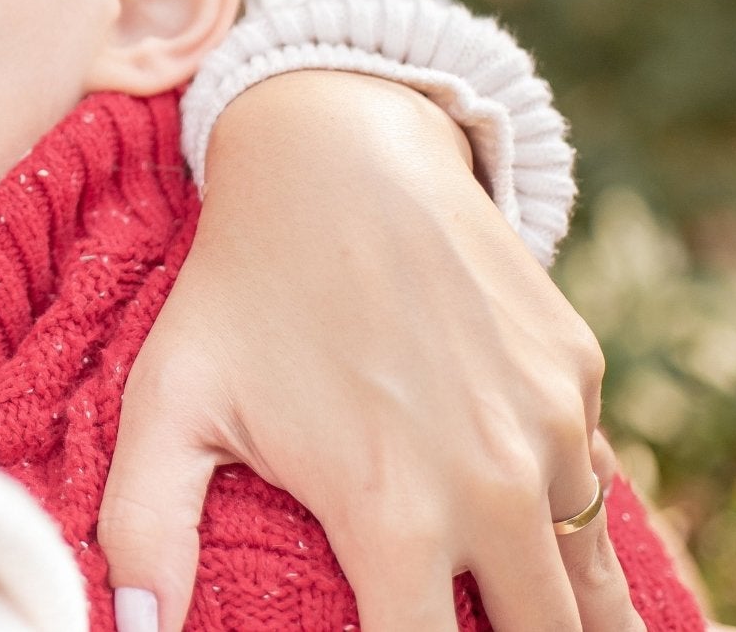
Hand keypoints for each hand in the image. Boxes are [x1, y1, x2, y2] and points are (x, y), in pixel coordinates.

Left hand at [99, 71, 641, 631]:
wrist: (340, 151)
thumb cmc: (239, 285)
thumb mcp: (169, 399)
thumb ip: (145, 529)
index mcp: (395, 517)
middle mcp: (494, 487)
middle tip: (467, 629)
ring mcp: (552, 428)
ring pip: (591, 582)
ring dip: (562, 609)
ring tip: (523, 616)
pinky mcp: (579, 375)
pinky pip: (591, 477)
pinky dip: (568, 514)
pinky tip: (531, 526)